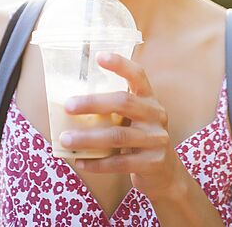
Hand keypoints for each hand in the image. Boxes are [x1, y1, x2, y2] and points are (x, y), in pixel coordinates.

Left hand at [60, 52, 182, 198]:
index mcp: (150, 99)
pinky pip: (120, 162)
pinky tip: (80, 161)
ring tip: (65, 139)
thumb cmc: (141, 139)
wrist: (166, 173)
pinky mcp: (153, 163)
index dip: (120, 64)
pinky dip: (97, 163)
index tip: (99, 56)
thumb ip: (115, 110)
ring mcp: (157, 139)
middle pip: (124, 102)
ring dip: (88, 138)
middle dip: (93, 103)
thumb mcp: (136, 118)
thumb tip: (71, 104)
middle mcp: (156, 115)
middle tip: (68, 106)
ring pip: (118, 136)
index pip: (138, 75)